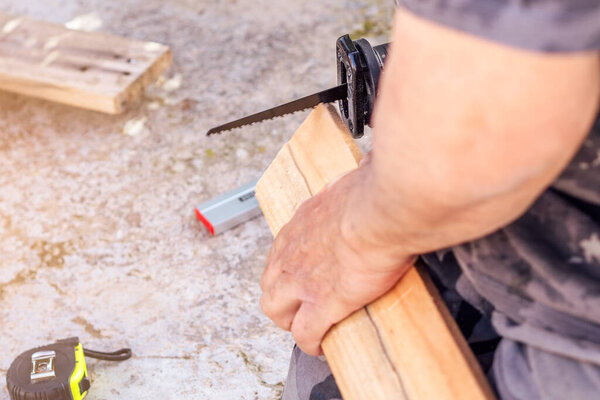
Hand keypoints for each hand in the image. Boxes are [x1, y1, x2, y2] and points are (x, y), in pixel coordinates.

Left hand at [260, 166, 413, 355]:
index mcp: (302, 221)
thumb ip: (360, 180)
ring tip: (303, 327)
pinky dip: (310, 342)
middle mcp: (293, 251)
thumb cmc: (374, 192)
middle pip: (269, 281)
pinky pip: (306, 333)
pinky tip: (319, 346)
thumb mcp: (357, 178)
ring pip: (277, 310)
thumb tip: (374, 166)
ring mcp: (303, 280)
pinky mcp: (322, 304)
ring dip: (288, 320)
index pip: (284, 248)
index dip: (289, 264)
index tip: (302, 270)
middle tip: (296, 304)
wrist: (380, 213)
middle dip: (279, 296)